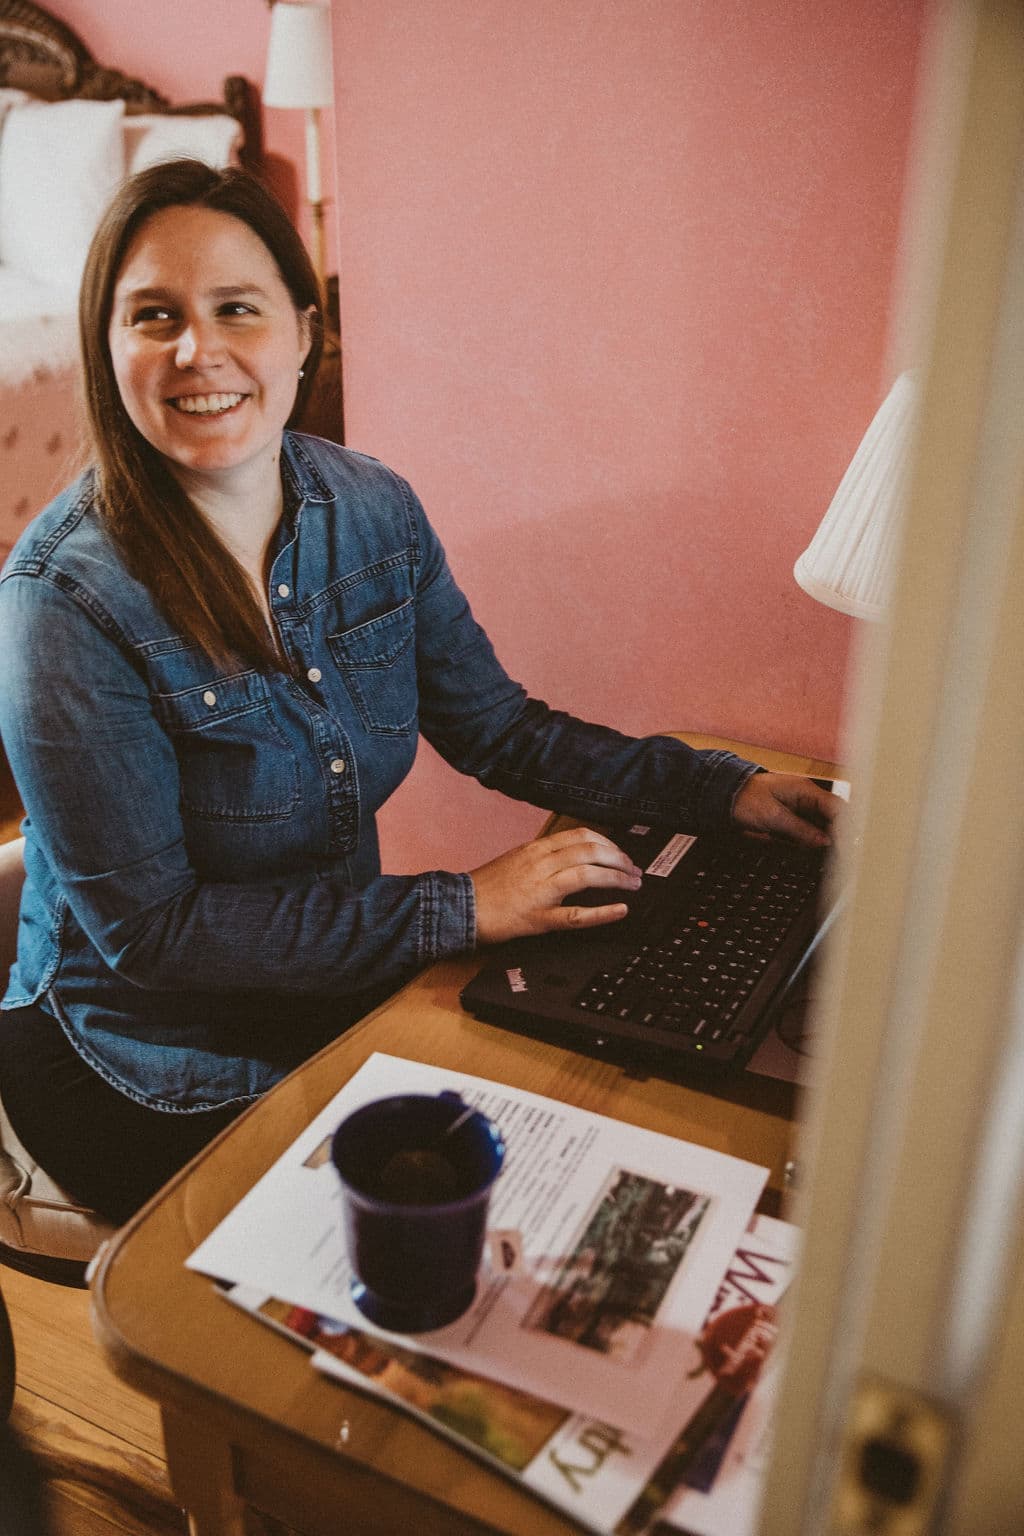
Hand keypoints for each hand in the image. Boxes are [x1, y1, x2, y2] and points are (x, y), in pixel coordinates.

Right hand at [471, 827, 642, 945]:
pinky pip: (577, 915)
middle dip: (620, 859)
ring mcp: (541, 890)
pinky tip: (621, 910)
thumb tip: (573, 853)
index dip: (608, 842)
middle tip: (634, 870)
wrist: (461, 907)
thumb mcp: (517, 858)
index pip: (581, 835)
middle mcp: (541, 864)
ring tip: (633, 885)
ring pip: (588, 874)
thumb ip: (544, 854)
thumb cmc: (487, 886)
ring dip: (618, 878)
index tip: (620, 853)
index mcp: (536, 849)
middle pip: (590, 850)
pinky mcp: (539, 918)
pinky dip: (604, 912)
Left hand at [731, 772, 840, 847]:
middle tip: (843, 855)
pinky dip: (811, 840)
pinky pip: (808, 829)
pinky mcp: (790, 817)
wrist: (722, 796)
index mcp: (804, 790)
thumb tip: (824, 842)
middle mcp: (805, 798)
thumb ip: (800, 829)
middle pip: (831, 817)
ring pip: (821, 825)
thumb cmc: (744, 798)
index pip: (836, 807)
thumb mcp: (773, 816)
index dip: (845, 826)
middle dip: (837, 835)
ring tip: (832, 856)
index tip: (849, 844)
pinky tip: (814, 852)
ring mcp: (798, 807)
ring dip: (825, 839)